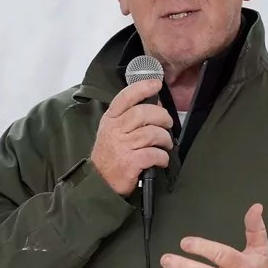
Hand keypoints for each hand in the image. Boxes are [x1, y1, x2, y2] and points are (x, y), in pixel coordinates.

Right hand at [90, 79, 173, 195]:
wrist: (100, 183)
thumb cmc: (110, 155)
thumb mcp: (112, 131)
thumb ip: (129, 117)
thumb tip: (156, 105)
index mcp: (110, 119)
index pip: (125, 97)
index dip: (142, 88)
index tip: (156, 84)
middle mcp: (115, 130)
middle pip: (143, 113)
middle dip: (161, 117)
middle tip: (167, 124)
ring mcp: (122, 146)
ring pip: (151, 133)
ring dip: (164, 138)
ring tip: (165, 144)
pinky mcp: (130, 162)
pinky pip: (153, 153)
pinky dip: (162, 157)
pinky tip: (162, 160)